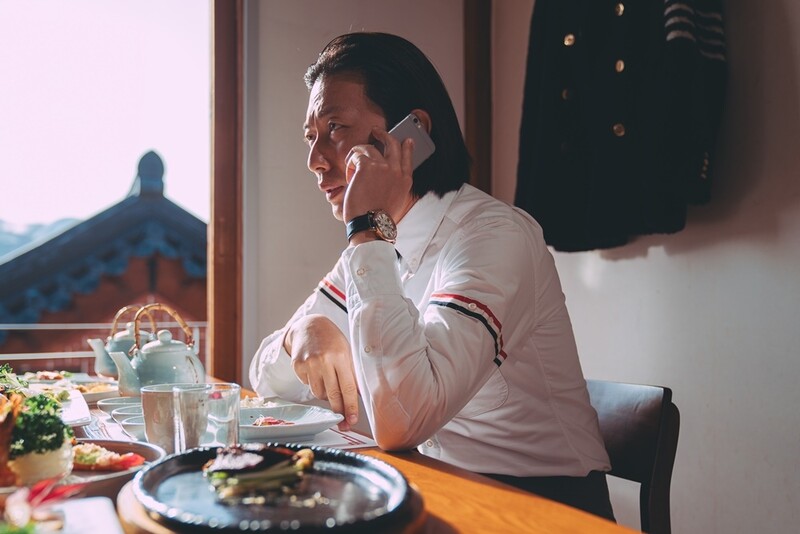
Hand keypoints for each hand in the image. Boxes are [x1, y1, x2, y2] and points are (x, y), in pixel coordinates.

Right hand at [283, 314, 358, 430]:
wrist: (309, 326)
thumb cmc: (332, 339)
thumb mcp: (347, 352)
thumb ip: (352, 373)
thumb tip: (358, 395)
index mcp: (340, 356)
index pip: (347, 388)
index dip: (350, 407)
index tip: (352, 419)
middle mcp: (323, 360)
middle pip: (332, 395)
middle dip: (339, 411)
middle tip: (343, 422)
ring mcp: (308, 364)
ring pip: (319, 393)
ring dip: (326, 395)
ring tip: (330, 382)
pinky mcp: (297, 366)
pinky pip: (308, 385)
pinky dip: (315, 384)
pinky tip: (317, 373)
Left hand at [342, 126, 414, 223]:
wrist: (371, 225)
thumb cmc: (378, 218)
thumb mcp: (395, 201)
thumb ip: (393, 186)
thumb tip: (381, 177)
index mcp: (405, 181)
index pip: (408, 157)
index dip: (407, 147)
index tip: (406, 141)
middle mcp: (396, 171)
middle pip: (392, 143)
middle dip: (383, 134)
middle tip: (376, 131)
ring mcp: (383, 167)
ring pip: (369, 147)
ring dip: (358, 155)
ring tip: (352, 166)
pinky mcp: (367, 166)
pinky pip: (356, 155)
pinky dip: (350, 163)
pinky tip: (350, 176)